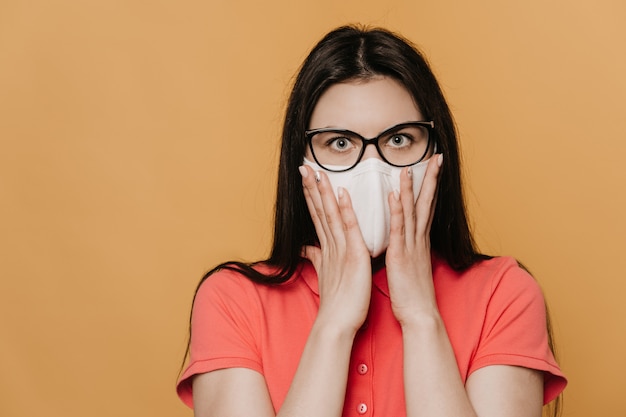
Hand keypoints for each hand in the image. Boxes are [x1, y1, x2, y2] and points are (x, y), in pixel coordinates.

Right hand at [299, 165, 371, 333]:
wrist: (338, 324)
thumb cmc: (337, 302)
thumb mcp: (325, 274)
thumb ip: (317, 257)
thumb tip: (307, 248)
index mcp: (327, 248)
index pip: (318, 216)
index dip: (311, 196)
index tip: (307, 177)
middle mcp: (330, 246)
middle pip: (319, 211)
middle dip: (311, 188)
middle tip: (304, 166)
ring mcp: (340, 250)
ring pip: (330, 215)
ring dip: (324, 193)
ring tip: (317, 173)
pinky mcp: (353, 256)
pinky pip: (349, 229)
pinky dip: (345, 211)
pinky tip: (341, 194)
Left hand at [385, 154, 442, 325]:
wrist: (420, 315)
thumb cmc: (412, 293)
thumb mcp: (409, 266)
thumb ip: (406, 249)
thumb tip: (402, 241)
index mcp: (419, 241)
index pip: (426, 207)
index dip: (430, 186)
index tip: (434, 167)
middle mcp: (418, 240)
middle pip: (426, 203)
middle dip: (431, 179)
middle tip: (436, 157)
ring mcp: (411, 247)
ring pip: (411, 211)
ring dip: (410, 188)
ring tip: (409, 167)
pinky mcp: (401, 256)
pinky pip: (399, 229)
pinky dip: (397, 210)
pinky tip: (394, 194)